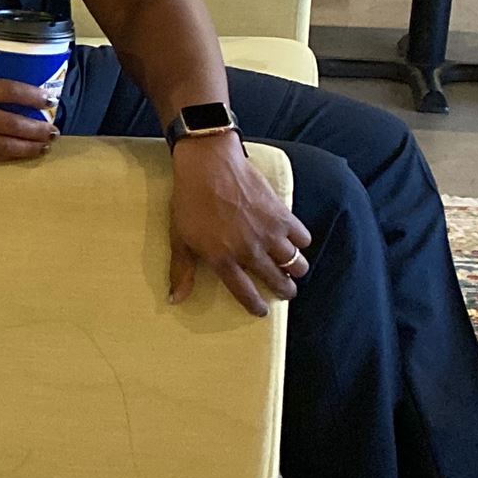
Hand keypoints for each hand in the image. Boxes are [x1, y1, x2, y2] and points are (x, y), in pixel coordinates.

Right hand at [0, 66, 56, 162]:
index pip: (7, 92)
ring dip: (26, 147)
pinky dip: (5, 156)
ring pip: (0, 145)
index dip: (32, 96)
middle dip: (36, 129)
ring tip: (44, 146)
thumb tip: (0, 86)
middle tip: (54, 129)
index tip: (49, 99)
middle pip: (10, 124)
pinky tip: (20, 155)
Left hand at [167, 135, 311, 316]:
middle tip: (286, 291)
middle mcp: (250, 251)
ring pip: (295, 262)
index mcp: (223, 259)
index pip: (245, 293)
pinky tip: (296, 242)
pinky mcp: (282, 214)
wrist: (209, 166)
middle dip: (284, 290)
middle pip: (277, 280)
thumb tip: (175, 299)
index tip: (262, 311)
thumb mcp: (180, 238)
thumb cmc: (190, 201)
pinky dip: (302, 242)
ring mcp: (269, 233)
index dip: (255, 305)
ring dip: (296, 269)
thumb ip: (182, 270)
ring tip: (294, 270)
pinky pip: (302, 236)